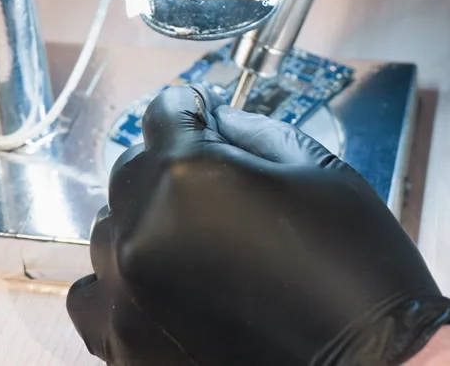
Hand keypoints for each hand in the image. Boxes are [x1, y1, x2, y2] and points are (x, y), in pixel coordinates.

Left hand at [67, 85, 449, 365]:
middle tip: (211, 183)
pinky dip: (120, 282)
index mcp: (191, 176)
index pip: (164, 113)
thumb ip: (249, 131)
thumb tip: (210, 118)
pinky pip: (95, 297)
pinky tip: (163, 284)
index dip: (188, 108)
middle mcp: (145, 233)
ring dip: (145, 222)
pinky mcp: (127, 348)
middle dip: (168, 165)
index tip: (197, 112)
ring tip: (194, 241)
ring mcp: (129, 296)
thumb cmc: (354, 271)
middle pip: (132, 169)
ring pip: (109, 229)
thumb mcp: (316, 169)